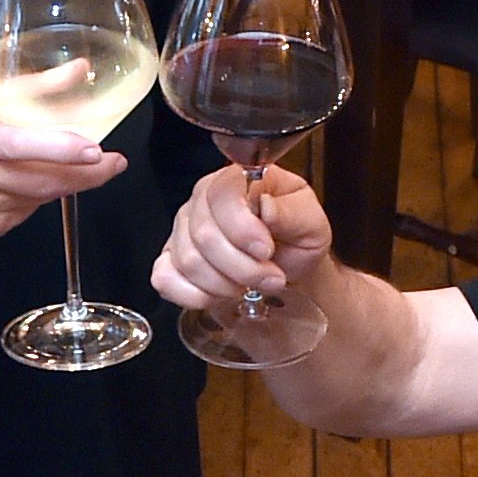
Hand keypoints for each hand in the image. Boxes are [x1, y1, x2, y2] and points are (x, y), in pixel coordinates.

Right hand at [0, 104, 124, 257]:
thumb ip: (31, 92)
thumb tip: (78, 69)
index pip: (21, 145)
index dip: (60, 148)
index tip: (94, 148)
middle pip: (46, 180)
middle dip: (88, 174)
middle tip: (115, 162)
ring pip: (44, 195)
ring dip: (69, 181)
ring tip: (84, 164)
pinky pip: (32, 209)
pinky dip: (43, 193)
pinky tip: (35, 181)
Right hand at [152, 161, 331, 313]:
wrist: (289, 268)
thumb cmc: (297, 240)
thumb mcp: (311, 222)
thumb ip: (291, 212)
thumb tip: (265, 206)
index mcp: (237, 180)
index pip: (222, 195)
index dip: (242, 228)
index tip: (266, 250)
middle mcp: (203, 201)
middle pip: (204, 235)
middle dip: (243, 267)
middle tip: (270, 277)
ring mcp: (182, 230)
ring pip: (189, 262)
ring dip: (226, 284)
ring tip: (251, 284)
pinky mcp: (171, 260)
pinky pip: (166, 279)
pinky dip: (197, 295)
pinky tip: (222, 293)